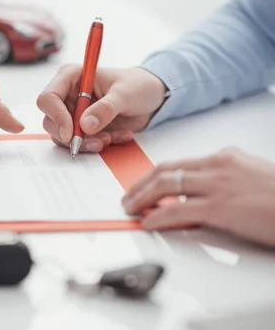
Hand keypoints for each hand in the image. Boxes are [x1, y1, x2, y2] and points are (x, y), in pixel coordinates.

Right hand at [36, 65, 166, 151]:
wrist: (153, 97)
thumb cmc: (139, 85)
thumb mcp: (125, 93)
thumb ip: (106, 108)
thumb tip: (85, 125)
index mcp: (71, 77)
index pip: (48, 98)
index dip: (56, 117)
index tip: (71, 133)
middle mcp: (67, 95)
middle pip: (50, 121)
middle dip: (72, 136)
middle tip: (97, 142)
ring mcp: (73, 113)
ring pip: (63, 136)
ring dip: (86, 143)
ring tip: (110, 139)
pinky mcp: (83, 128)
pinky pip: (80, 142)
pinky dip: (97, 144)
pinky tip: (118, 136)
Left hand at [123, 147, 274, 246]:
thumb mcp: (253, 178)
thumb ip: (226, 179)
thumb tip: (202, 193)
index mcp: (226, 157)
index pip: (180, 162)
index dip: (155, 174)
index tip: (143, 184)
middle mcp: (218, 165)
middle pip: (166, 170)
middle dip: (140, 183)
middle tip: (127, 196)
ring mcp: (219, 185)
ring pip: (166, 185)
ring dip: (141, 197)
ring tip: (130, 208)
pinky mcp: (221, 207)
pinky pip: (177, 210)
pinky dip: (156, 216)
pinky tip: (147, 222)